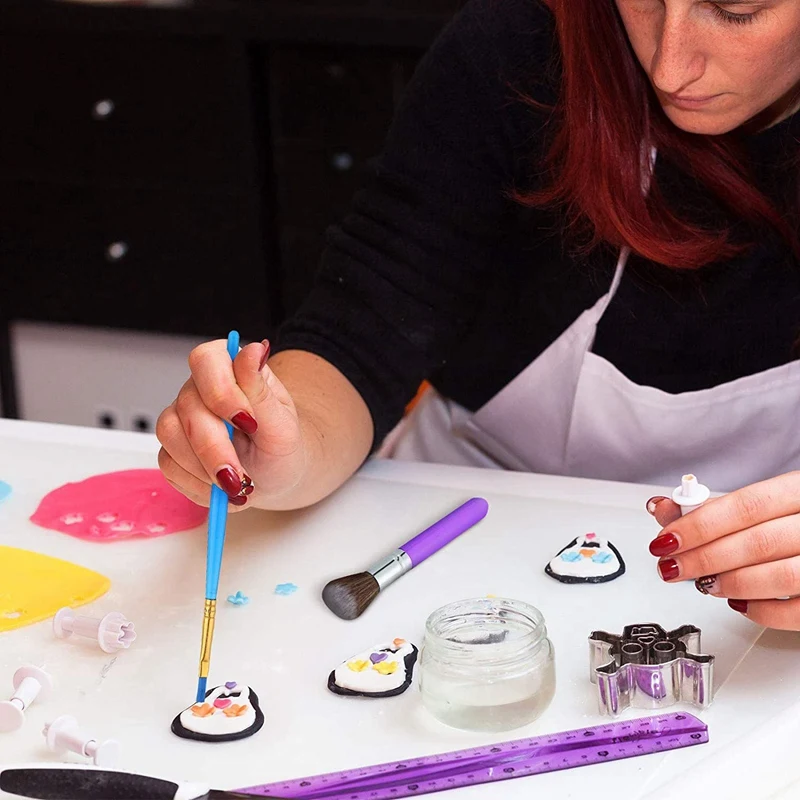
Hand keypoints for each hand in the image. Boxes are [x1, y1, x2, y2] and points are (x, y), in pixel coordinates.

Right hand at [156, 339, 305, 510]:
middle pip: (188, 407)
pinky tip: (220, 488)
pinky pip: (169, 464)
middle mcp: (200, 388)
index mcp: (230, 369)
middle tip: (241, 477)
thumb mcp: (283, 424)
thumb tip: (253, 349)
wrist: (275, 477)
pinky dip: (197, 483)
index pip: (207, 361)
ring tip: (237, 485)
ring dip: (205, 468)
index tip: (248, 423)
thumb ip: (261, 391)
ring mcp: (181, 417)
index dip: (222, 393)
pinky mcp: (171, 448)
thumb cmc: (282, 447)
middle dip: (216, 448)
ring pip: (171, 435)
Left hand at [645, 472, 799, 630]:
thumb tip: (662, 509)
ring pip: (781, 577)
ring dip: (732, 583)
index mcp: (799, 491)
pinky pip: (798, 611)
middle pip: (758, 542)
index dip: (700, 525)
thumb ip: (712, 509)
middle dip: (705, 558)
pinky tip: (739, 602)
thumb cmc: (789, 522)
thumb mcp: (759, 506)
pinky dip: (762, 611)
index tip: (666, 540)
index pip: (746, 506)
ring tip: (705, 583)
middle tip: (672, 566)